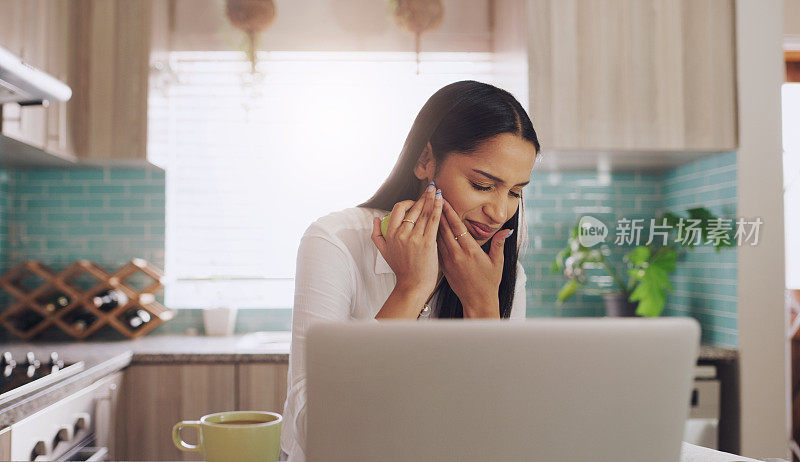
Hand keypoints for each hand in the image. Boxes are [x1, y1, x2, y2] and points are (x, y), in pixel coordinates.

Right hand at [371, 183, 442, 299]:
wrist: (412, 285)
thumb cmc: (401, 269)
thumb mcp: (384, 252)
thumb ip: (376, 235)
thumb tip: (375, 218)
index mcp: (391, 234)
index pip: (397, 209)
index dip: (407, 202)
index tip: (415, 202)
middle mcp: (402, 234)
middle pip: (413, 208)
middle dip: (423, 196)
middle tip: (431, 188)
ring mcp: (415, 238)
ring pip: (424, 212)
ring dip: (432, 198)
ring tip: (437, 190)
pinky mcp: (428, 242)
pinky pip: (433, 220)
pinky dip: (438, 208)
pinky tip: (441, 200)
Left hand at [436, 198, 512, 317]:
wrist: (477, 301)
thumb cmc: (489, 283)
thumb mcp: (497, 262)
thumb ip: (499, 244)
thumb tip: (506, 230)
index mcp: (471, 251)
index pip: (458, 227)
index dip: (450, 212)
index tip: (444, 200)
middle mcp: (457, 254)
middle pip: (445, 229)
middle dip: (438, 212)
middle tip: (432, 198)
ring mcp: (449, 261)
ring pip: (438, 237)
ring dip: (433, 223)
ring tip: (428, 209)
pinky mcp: (444, 267)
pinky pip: (437, 248)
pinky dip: (433, 237)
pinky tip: (429, 229)